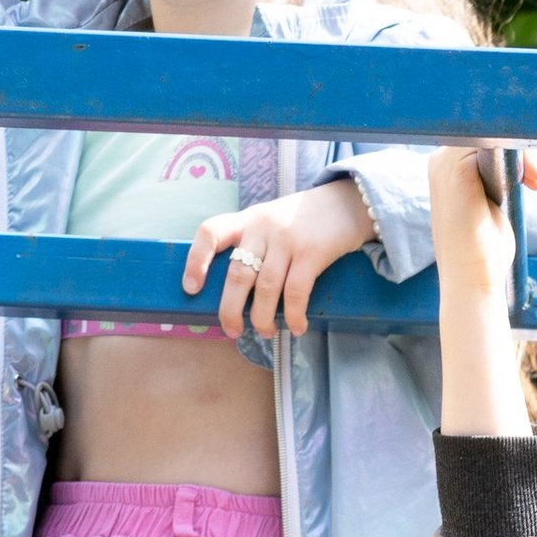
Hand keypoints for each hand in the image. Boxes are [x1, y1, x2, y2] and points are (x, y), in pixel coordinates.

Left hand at [184, 174, 377, 339]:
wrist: (344, 203)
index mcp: (247, 220)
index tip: (191, 288)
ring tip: (266, 332)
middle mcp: (262, 227)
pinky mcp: (311, 252)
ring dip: (262, 317)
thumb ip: (254, 245)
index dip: (196, 261)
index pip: (210, 233)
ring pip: (265, 287)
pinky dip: (294, 315)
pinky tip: (296, 327)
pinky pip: (296, 291)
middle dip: (230, 309)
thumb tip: (239, 292)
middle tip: (232, 330)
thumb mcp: (271, 222)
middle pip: (237, 273)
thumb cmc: (304, 221)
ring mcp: (286, 239)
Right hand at [426, 142, 536, 300]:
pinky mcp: (454, 168)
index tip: (535, 178)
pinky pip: (486, 136)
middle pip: (486, 129)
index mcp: (448, 168)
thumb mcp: (494, 205)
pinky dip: (513, 148)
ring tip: (536, 180)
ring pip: (488, 130)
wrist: (472, 281)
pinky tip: (529, 172)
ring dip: (522, 151)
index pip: (483, 137)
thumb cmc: (485, 252)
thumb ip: (500, 176)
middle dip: (520, 147)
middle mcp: (441, 160)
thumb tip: (522, 159)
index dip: (514, 148)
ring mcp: (443, 162)